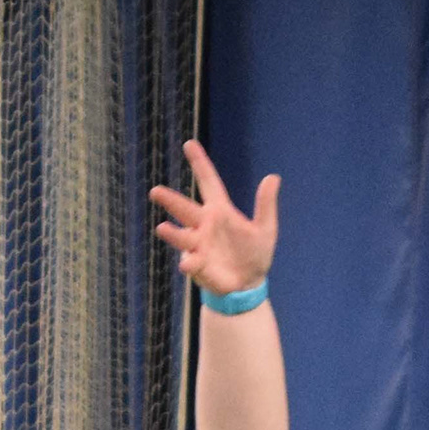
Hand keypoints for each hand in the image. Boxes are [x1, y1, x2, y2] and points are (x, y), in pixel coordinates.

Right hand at [151, 139, 277, 298]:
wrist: (248, 284)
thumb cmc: (255, 254)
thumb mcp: (266, 229)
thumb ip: (265, 205)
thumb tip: (273, 177)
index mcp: (220, 212)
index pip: (208, 183)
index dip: (200, 164)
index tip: (189, 144)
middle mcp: (204, 225)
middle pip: (185, 209)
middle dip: (170, 201)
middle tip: (155, 191)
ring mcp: (198, 246)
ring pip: (182, 236)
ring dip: (172, 233)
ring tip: (162, 228)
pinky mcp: (199, 266)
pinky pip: (192, 263)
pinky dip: (190, 263)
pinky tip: (188, 264)